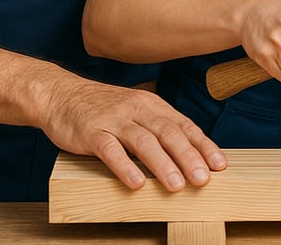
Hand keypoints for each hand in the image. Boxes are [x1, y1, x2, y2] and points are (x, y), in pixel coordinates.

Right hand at [41, 77, 226, 191]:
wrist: (61, 95)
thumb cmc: (104, 109)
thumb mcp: (137, 112)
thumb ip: (159, 129)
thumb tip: (190, 155)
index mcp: (153, 105)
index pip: (184, 126)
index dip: (203, 146)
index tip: (219, 165)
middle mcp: (137, 109)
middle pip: (169, 133)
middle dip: (189, 157)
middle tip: (203, 179)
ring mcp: (114, 120)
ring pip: (143, 142)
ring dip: (162, 164)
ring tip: (176, 185)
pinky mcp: (91, 132)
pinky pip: (109, 150)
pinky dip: (124, 166)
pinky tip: (136, 182)